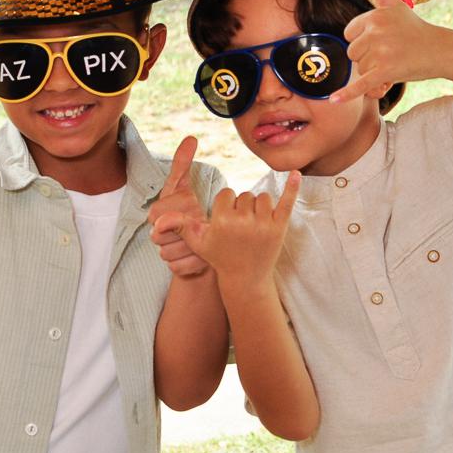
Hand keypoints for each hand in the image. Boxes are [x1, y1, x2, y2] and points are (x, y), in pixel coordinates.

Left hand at [149, 136, 209, 277]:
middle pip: (156, 237)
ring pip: (165, 255)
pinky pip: (175, 268)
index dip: (158, 217)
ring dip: (170, 251)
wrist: (212, 246)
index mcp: (192, 204)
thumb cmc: (189, 214)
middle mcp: (202, 224)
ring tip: (183, 243)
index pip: (153, 214)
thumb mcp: (181, 188)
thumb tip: (191, 139)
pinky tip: (188, 256)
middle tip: (177, 231)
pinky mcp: (204, 266)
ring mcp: (205, 246)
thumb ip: (182, 165)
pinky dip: (178, 265)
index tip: (171, 215)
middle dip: (162, 235)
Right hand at [168, 173, 300, 288]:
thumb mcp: (197, 242)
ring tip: (253, 226)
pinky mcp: (280, 227)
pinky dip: (293, 188)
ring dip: (258, 207)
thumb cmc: (220, 256)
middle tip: (240, 228)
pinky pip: (287, 202)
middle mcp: (243, 221)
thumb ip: (177, 226)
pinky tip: (297, 174)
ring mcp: (264, 224)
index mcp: (222, 221)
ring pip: (262, 197)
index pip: (226, 194)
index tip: (226, 222)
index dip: (225, 206)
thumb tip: (156, 220)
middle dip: (242, 207)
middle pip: (244, 195)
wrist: (246, 279)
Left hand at [329, 0, 446, 103]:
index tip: (381, 39)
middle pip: (353, 53)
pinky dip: (348, 94)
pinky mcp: (386, 71)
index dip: (363, 40)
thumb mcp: (396, 3)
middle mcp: (376, 31)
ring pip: (360, 69)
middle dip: (368, 57)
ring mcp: (381, 52)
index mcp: (374, 15)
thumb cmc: (415, 28)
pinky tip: (334, 101)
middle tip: (390, 53)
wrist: (440, 49)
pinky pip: (361, 84)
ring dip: (372, 71)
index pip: (349, 34)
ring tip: (393, 63)